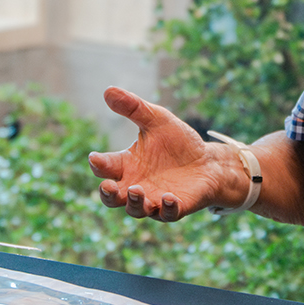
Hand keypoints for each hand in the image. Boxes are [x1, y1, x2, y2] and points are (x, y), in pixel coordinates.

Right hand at [88, 87, 240, 221]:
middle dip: (108, 194)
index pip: (105, 168)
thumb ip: (133, 108)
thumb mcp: (157, 120)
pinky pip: (166, 214)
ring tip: (136, 190)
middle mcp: (135, 186)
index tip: (95, 158)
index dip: (98, 164)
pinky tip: (168, 197)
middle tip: (108, 186)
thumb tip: (108, 90)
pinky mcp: (175, 208)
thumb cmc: (178, 143)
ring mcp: (154, 200)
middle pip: (112, 198)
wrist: (208, 161)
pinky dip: (166, 208)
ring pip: (135, 210)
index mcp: (126, 165)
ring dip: (134, 202)